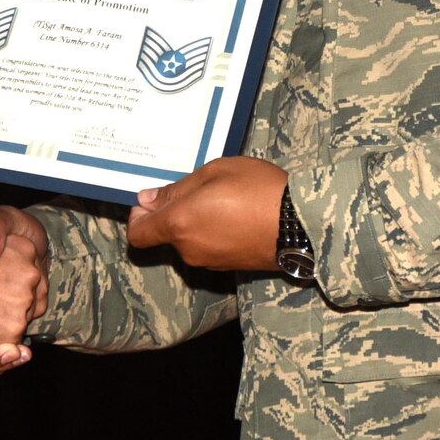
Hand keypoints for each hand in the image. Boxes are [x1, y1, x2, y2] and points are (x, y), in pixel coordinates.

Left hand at [126, 156, 284, 270]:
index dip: (138, 217)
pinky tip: (239, 216)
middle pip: (167, 234)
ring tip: (227, 199)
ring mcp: (210, 262)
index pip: (138, 234)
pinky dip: (216, 233)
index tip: (153, 200)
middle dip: (177, 213)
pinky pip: (211, 248)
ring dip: (199, 222)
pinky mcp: (229, 267)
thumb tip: (148, 199)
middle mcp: (189, 249)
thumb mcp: (215, 172)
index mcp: (179, 224)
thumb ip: (177, 189)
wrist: (301, 224)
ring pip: (190, 240)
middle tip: (203, 188)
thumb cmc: (257, 190)